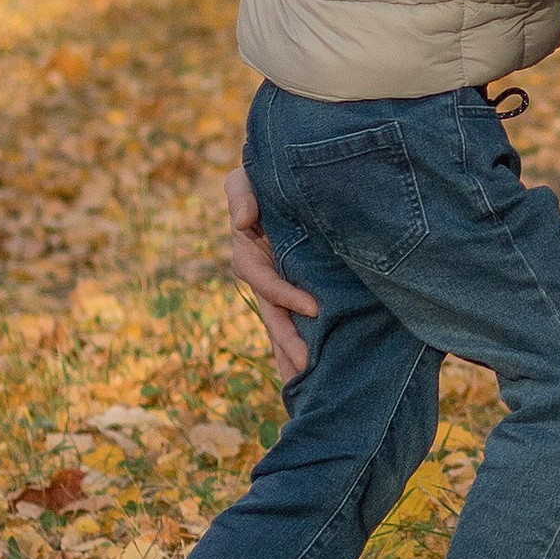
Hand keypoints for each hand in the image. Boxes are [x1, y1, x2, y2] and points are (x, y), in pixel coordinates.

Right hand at [226, 167, 314, 380]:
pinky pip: (298, 316)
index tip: (314, 308)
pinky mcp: (298, 284)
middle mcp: (264, 274)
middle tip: (306, 369)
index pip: (265, 282)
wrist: (286, 176)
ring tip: (310, 383)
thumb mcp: (246, 179)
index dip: (285, 295)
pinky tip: (318, 367)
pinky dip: (305, 340)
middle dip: (288, 342)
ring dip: (294, 352)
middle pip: (274, 315)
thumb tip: (245, 220)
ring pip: (284, 323)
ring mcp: (280, 282)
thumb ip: (240, 195)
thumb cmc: (262, 176)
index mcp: (250, 255)